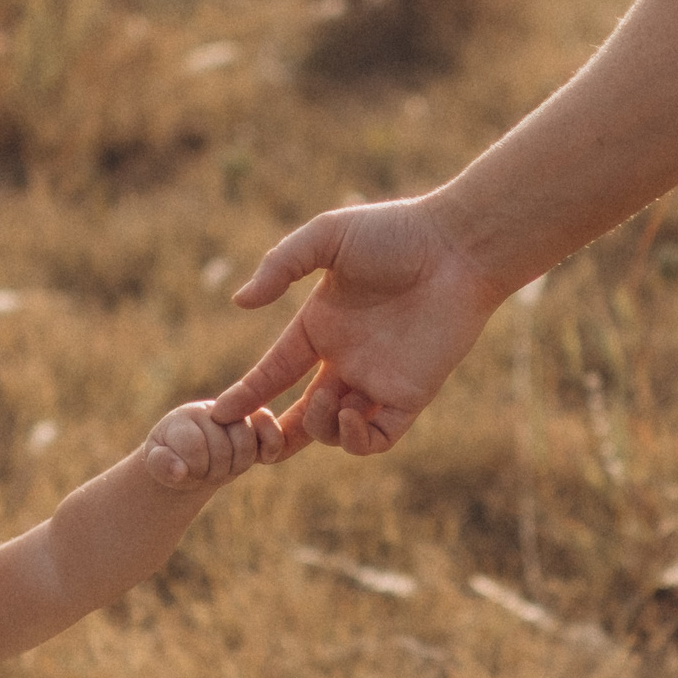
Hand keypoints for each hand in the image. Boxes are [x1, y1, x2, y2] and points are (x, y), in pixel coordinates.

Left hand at [143, 400, 287, 489]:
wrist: (194, 456)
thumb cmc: (173, 461)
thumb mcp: (158, 465)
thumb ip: (161, 466)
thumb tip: (179, 472)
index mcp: (182, 419)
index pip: (194, 446)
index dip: (195, 468)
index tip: (187, 473)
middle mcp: (210, 410)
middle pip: (222, 447)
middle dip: (215, 470)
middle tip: (207, 473)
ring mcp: (235, 414)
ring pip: (246, 441)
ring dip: (237, 464)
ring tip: (226, 469)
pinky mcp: (257, 421)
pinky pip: (270, 426)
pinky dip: (272, 444)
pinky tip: (266, 458)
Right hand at [210, 195, 515, 455]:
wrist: (458, 248)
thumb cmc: (396, 234)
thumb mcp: (327, 237)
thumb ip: (280, 265)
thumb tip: (241, 301)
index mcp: (320, 328)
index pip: (274, 371)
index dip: (247, 394)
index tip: (219, 414)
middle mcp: (344, 360)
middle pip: (300, 415)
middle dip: (275, 434)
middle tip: (257, 443)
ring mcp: (376, 381)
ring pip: (332, 431)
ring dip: (317, 428)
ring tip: (324, 402)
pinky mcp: (409, 396)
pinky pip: (374, 439)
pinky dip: (355, 439)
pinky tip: (352, 412)